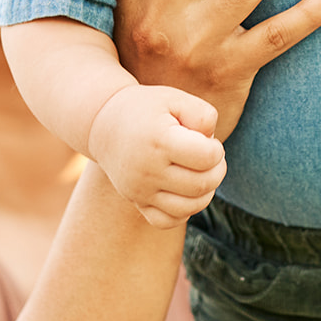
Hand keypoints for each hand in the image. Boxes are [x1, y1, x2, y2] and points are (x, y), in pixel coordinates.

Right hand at [89, 83, 224, 228]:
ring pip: (188, 208)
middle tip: (208, 156)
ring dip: (206, 192)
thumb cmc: (147, 108)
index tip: (207, 140)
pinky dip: (184, 211)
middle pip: (202, 185)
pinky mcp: (136, 202)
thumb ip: (202, 115)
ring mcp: (140, 190)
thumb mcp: (175, 98)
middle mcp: (147, 170)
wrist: (103, 123)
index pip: (207, 157)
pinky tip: (185, 191)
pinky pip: (167, 221)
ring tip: (200, 173)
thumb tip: (212, 141)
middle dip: (217, 170)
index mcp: (159, 141)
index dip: (216, 148)